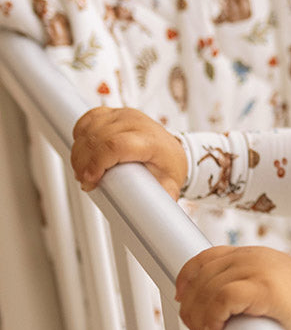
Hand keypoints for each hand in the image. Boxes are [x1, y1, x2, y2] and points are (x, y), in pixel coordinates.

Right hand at [72, 107, 188, 199]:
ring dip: (80, 152)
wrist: (172, 151)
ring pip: (89, 129)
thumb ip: (158, 200)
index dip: (97, 162)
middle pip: (98, 138)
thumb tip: (149, 216)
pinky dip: (80, 136)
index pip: (116, 145)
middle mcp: (137, 123)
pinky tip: (84, 151)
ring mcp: (123, 115)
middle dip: (84, 163)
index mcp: (152, 140)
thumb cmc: (169, 167)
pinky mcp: (112, 113)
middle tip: (86, 181)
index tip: (90, 180)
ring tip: (86, 171)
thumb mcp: (168, 186)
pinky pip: (87, 120)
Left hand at [175, 245, 290, 329]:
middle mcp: (251, 256)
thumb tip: (211, 308)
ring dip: (199, 319)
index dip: (186, 279)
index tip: (183, 300)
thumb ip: (243, 286)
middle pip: (201, 277)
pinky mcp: (263, 287)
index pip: (205, 258)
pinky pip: (223, 298)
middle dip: (190, 308)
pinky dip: (212, 316)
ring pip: (207, 289)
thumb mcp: (267, 287)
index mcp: (250, 254)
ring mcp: (257, 269)